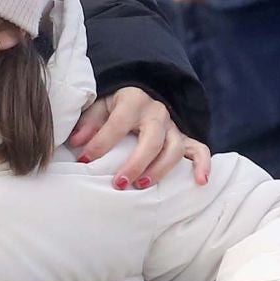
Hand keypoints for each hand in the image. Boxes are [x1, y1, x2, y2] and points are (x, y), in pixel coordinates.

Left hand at [67, 87, 211, 189]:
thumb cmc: (115, 105)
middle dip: (136, 164)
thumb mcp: (98, 106)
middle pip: (152, 140)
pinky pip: (200, 149)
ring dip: (160, 170)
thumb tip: (76, 143)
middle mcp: (157, 112)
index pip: (118, 124)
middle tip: (119, 183)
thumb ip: (88, 123)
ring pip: (175, 149)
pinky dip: (203, 165)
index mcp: (133, 101)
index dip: (100, 143)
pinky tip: (200, 182)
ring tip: (141, 186)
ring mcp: (173, 125)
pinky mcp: (184, 137)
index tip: (84, 160)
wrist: (139, 94)